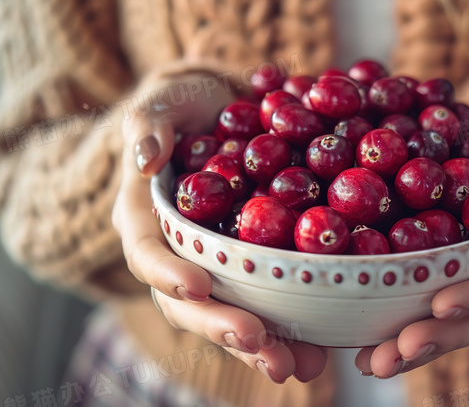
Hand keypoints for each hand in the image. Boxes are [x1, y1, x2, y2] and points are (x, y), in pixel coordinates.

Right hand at [111, 72, 327, 383]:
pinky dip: (295, 330)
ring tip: (298, 366)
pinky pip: (271, 304)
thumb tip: (144, 158)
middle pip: (190, 304)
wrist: (222, 112)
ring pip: (231, 316)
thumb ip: (149, 123)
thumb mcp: (161, 103)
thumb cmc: (185, 107)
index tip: (197, 286)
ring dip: (264, 347)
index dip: (168, 275)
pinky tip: (324, 350)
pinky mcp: (255, 269)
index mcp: (147, 220)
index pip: (149, 254)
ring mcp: (218, 267)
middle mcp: (179, 255)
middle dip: (221, 326)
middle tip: (257, 342)